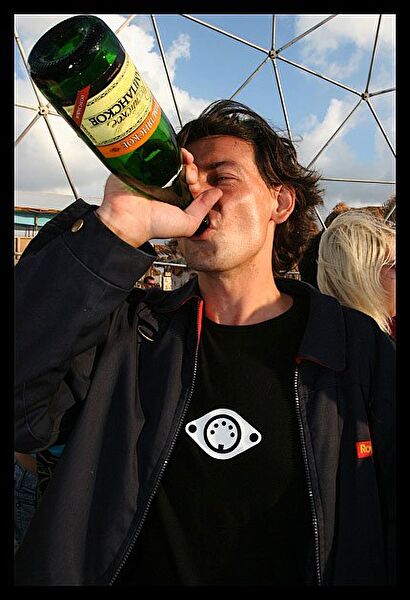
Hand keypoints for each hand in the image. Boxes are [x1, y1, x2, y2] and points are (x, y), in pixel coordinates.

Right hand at [95, 149, 221, 247]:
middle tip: (188, 176)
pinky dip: (164, 147)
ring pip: (172, 158)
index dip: (197, 180)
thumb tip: (217, 193)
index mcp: (175, 198)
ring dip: (181, 156)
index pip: (192, 183)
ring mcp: (151, 174)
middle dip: (191, 169)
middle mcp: (164, 186)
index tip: (194, 184)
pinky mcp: (139, 163)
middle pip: (184, 169)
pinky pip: (154, 150)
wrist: (127, 218)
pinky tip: (172, 150)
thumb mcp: (188, 223)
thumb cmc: (153, 225)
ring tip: (182, 161)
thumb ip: (203, 209)